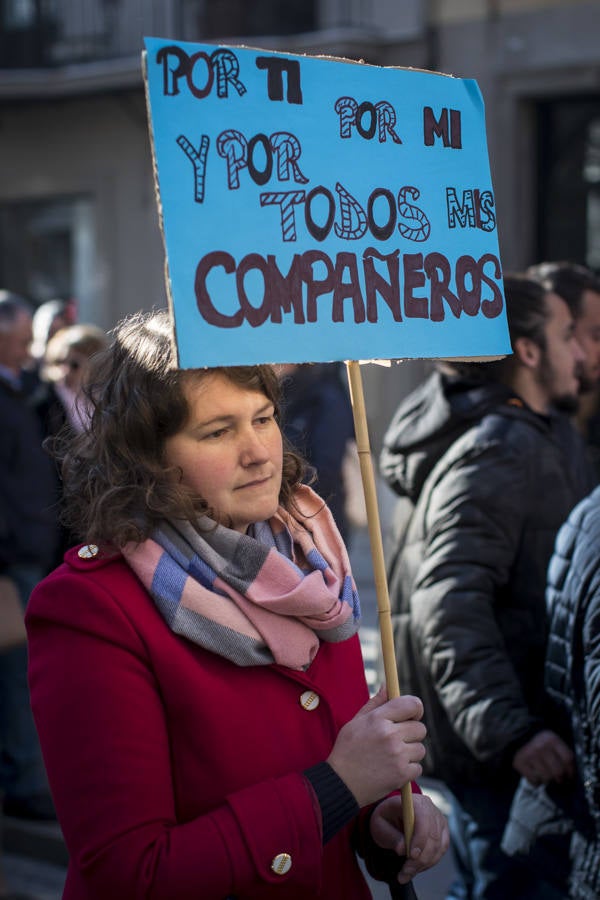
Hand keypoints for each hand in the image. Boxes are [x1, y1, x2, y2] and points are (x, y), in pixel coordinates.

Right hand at [327, 689, 425, 807]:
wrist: (341, 783)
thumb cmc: (347, 750)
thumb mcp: (356, 722)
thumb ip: (375, 703)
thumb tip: (388, 686)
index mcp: (378, 719)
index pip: (412, 704)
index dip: (415, 709)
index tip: (412, 715)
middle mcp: (390, 735)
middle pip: (420, 728)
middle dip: (411, 733)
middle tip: (397, 740)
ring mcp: (397, 755)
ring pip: (420, 749)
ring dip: (410, 753)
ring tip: (392, 756)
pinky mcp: (402, 774)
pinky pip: (418, 767)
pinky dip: (408, 769)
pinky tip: (393, 769)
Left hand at [370, 792, 449, 884]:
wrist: (392, 815)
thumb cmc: (386, 818)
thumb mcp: (380, 825)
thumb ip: (391, 836)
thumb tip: (402, 849)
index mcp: (413, 801)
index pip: (423, 818)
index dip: (420, 838)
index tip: (411, 856)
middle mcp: (429, 808)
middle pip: (432, 836)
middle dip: (419, 859)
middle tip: (404, 872)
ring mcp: (438, 819)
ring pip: (438, 846)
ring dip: (423, 864)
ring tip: (406, 873)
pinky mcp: (442, 831)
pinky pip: (441, 851)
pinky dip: (429, 862)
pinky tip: (416, 867)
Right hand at [512, 729, 573, 784]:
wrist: (519, 738)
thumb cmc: (542, 746)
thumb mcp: (554, 744)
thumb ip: (563, 756)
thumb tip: (572, 777)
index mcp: (552, 739)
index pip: (568, 759)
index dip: (571, 771)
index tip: (570, 776)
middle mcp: (540, 746)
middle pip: (558, 771)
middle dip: (560, 779)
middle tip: (559, 779)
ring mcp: (529, 754)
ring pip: (546, 778)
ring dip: (548, 780)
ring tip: (545, 775)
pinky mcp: (519, 762)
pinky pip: (534, 781)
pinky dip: (536, 782)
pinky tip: (535, 774)